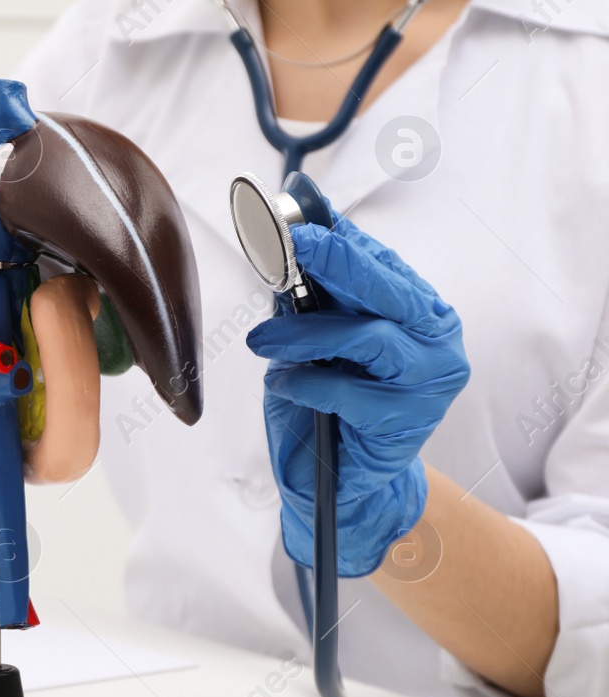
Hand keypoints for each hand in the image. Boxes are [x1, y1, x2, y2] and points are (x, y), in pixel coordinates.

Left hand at [245, 213, 469, 576]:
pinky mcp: (406, 422)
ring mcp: (428, 381)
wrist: (345, 481)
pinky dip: (305, 383)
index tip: (293, 214)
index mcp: (418, 309)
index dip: (337, 238)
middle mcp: (435, 339)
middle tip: (290, 244)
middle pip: (387, 290)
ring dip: (306, 333)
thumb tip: (283, 239)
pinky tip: (281, 383)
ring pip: (369, 338)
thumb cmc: (329, 402)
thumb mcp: (317, 340)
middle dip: (337, 261)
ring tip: (261, 339)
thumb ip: (313, 297)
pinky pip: (349, 392)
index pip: (380, 262)